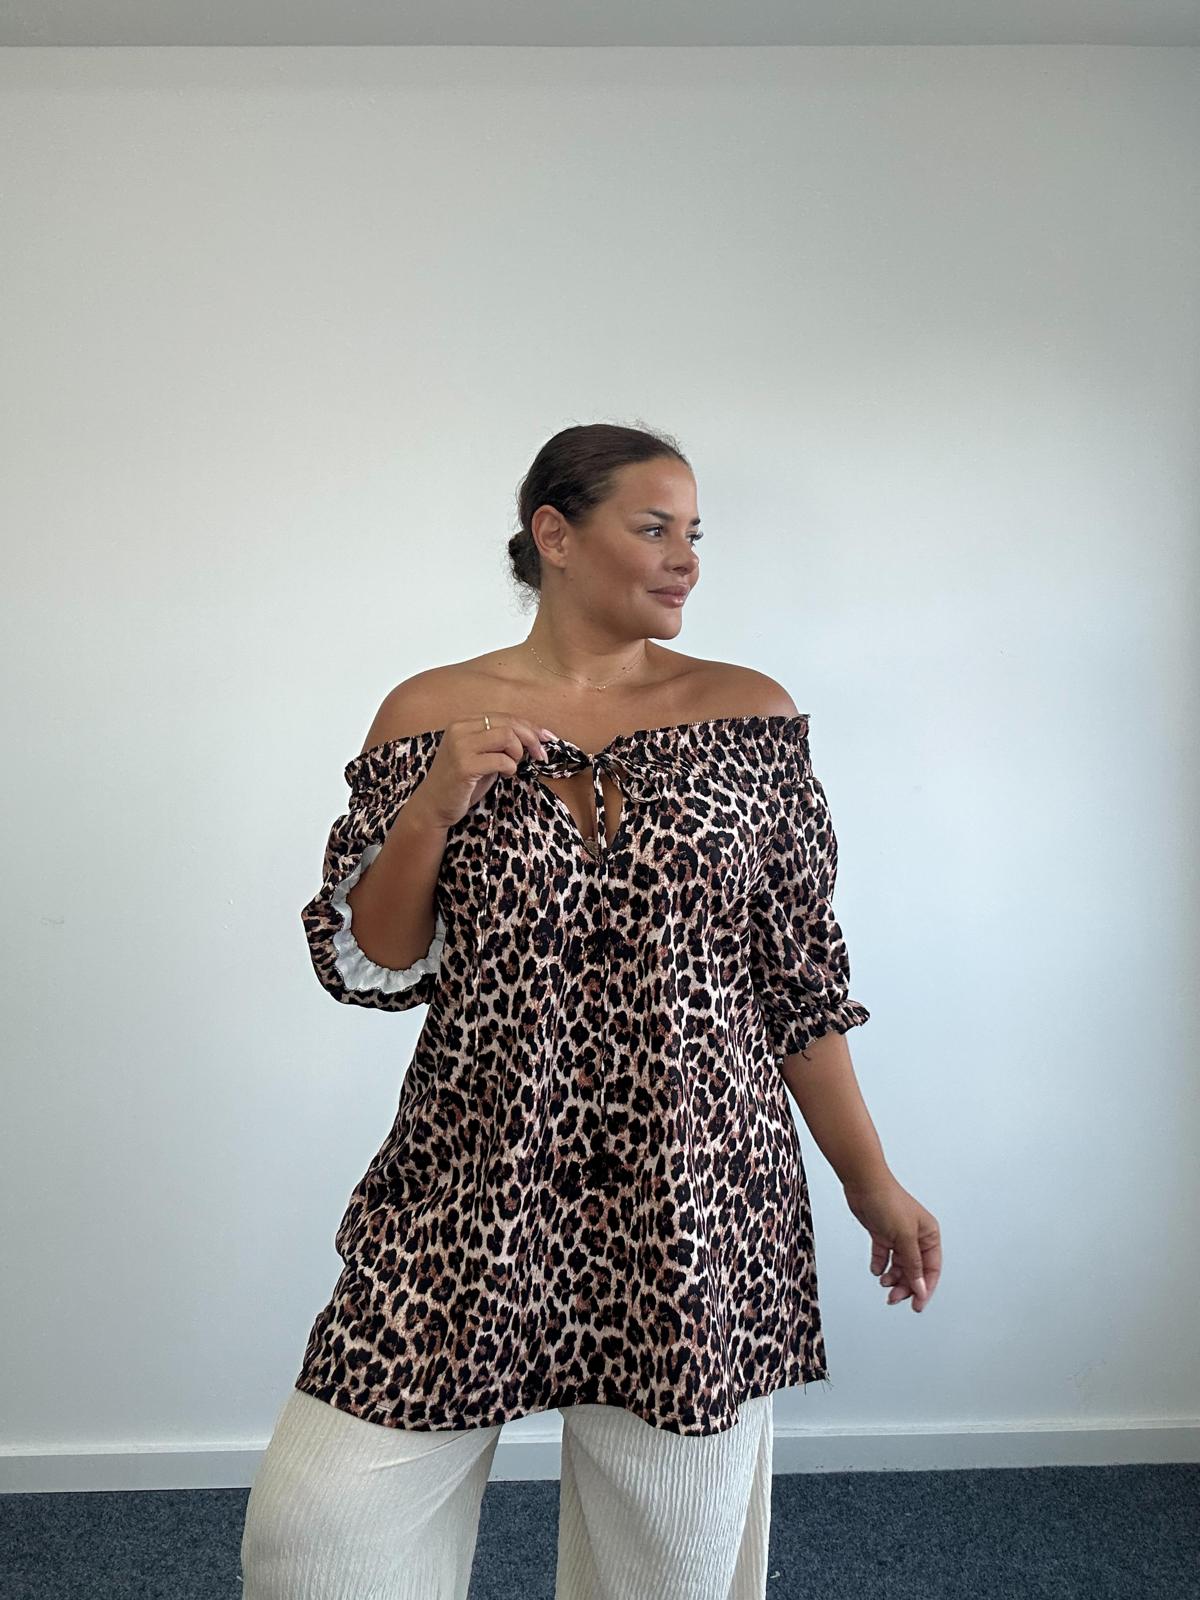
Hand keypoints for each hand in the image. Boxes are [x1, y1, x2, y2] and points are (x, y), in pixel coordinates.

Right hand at [405, 715, 555, 831]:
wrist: (434, 805)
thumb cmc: (462, 781)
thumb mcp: (481, 755)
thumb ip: (499, 742)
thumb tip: (535, 736)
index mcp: (463, 722)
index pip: (505, 717)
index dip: (529, 727)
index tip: (546, 738)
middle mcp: (459, 729)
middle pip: (509, 724)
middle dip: (531, 739)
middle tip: (541, 755)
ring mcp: (460, 746)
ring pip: (507, 737)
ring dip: (517, 754)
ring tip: (512, 766)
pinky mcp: (464, 765)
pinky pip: (502, 760)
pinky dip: (510, 768)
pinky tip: (505, 775)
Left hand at [842, 1174, 940, 1312]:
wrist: (863, 1183)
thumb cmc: (887, 1201)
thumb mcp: (904, 1237)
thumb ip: (913, 1265)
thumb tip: (920, 1288)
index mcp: (929, 1235)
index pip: (931, 1269)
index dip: (925, 1289)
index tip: (916, 1305)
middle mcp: (916, 1236)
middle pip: (915, 1270)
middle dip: (905, 1285)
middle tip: (893, 1298)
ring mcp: (898, 1235)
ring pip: (899, 1265)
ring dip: (892, 1277)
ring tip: (883, 1282)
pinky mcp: (882, 1233)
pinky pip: (884, 1255)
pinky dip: (880, 1264)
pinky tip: (876, 1269)